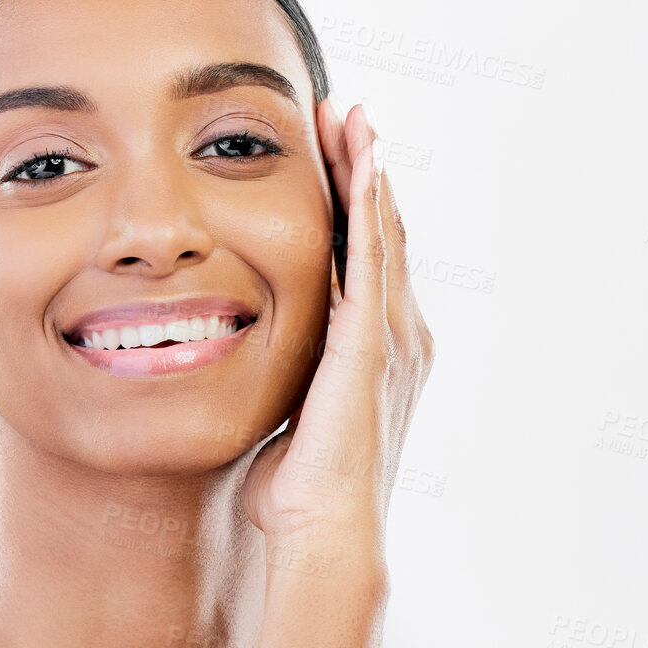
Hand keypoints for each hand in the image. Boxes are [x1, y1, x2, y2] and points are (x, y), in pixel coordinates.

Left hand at [241, 100, 432, 547]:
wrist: (324, 531)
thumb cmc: (297, 493)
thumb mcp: (287, 421)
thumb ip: (280, 388)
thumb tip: (249, 383)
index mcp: (376, 354)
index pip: (366, 264)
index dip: (354, 211)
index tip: (335, 163)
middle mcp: (398, 336)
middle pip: (383, 235)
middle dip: (365, 173)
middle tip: (349, 116)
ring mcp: (392, 337)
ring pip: (384, 233)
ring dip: (369, 171)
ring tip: (356, 118)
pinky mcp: (373, 342)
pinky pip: (375, 257)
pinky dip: (371, 206)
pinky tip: (366, 162)